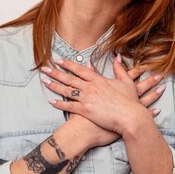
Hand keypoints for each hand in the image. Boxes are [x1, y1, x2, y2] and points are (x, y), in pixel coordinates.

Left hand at [40, 54, 165, 134]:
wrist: (130, 117)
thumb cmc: (130, 101)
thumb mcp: (126, 82)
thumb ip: (119, 68)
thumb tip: (117, 56)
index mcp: (99, 80)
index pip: (80, 69)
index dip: (68, 64)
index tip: (58, 60)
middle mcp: (91, 87)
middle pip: (69, 78)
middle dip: (55, 72)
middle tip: (44, 68)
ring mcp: (87, 99)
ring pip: (67, 90)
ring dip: (54, 86)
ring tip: (44, 82)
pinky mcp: (86, 110)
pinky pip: (69, 106)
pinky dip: (59, 104)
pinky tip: (51, 101)